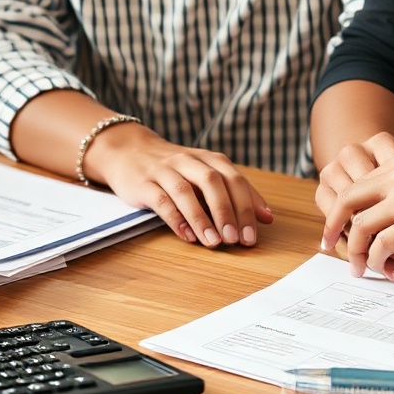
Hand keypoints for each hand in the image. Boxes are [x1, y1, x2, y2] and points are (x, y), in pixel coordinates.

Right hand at [86, 123, 272, 247]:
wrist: (126, 151)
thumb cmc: (174, 169)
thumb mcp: (205, 174)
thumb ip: (235, 193)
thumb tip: (267, 218)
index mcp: (207, 158)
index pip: (233, 179)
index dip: (247, 206)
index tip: (253, 234)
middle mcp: (186, 160)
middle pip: (212, 181)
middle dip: (227, 211)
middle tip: (236, 240)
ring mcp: (163, 170)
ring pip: (184, 191)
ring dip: (202, 218)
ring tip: (213, 242)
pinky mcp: (142, 183)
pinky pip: (160, 200)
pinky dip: (175, 219)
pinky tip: (187, 236)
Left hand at [315, 129, 393, 277]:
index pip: (359, 182)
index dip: (345, 205)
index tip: (338, 221)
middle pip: (347, 200)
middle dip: (334, 225)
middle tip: (330, 243)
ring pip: (360, 226)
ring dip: (355, 250)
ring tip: (357, 266)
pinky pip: (381, 245)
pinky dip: (377, 260)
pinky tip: (383, 269)